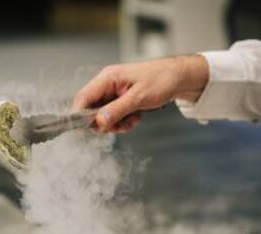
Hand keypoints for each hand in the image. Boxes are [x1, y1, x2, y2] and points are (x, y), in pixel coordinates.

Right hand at [73, 55, 208, 132]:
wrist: (178, 78)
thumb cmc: (161, 80)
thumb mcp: (138, 98)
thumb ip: (117, 110)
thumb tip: (98, 122)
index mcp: (107, 78)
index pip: (82, 98)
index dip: (82, 115)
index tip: (92, 128)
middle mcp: (106, 84)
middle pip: (90, 109)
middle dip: (104, 122)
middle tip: (120, 126)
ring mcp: (112, 92)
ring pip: (102, 115)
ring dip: (116, 123)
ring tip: (132, 120)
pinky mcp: (120, 99)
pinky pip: (113, 115)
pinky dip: (122, 121)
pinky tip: (135, 118)